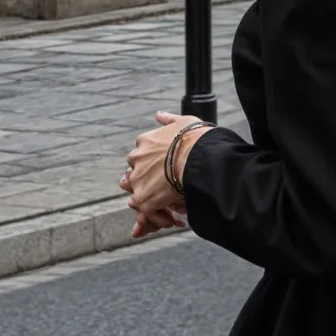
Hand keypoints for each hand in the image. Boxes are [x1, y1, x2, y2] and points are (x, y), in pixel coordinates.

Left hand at [121, 109, 212, 237]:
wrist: (199, 155)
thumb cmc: (196, 138)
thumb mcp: (183, 121)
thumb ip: (168, 120)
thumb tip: (158, 115)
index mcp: (144, 142)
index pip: (142, 158)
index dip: (154, 168)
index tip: (166, 174)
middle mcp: (136, 160)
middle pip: (136, 177)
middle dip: (149, 186)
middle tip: (167, 194)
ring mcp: (139, 180)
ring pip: (140, 195)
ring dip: (155, 204)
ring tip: (172, 211)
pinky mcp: (144, 199)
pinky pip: (147, 213)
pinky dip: (158, 218)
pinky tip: (173, 220)